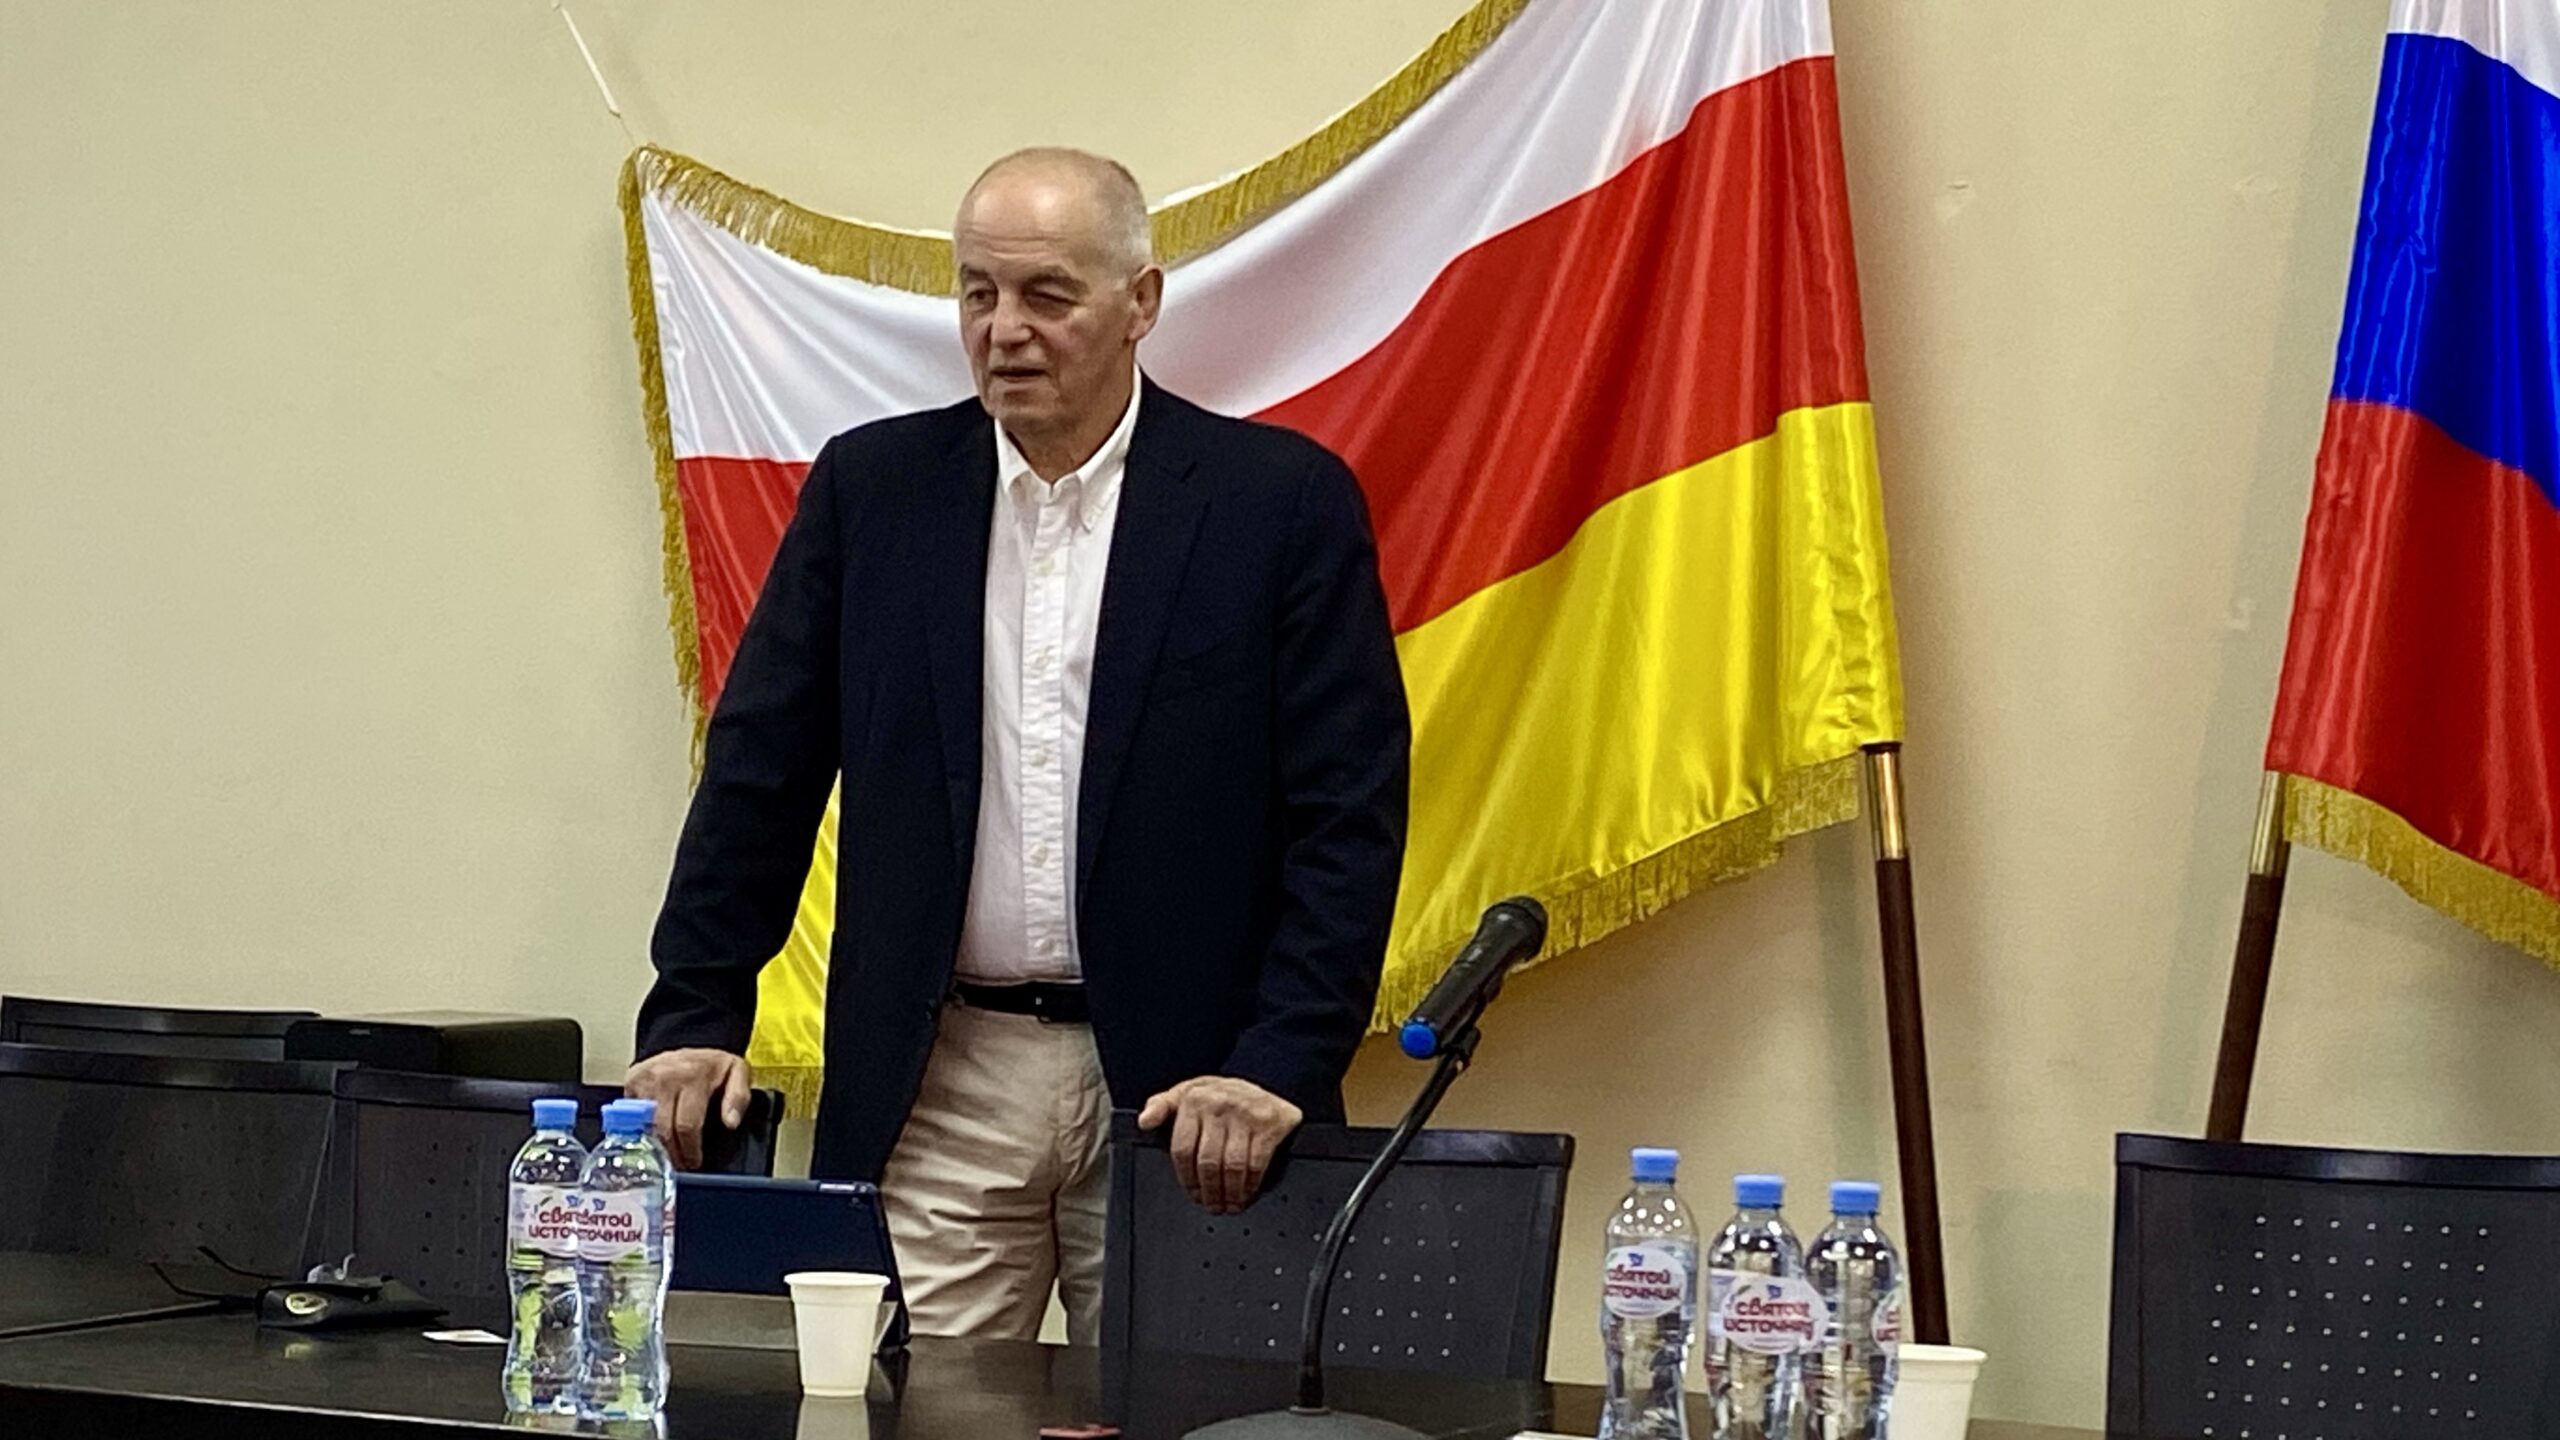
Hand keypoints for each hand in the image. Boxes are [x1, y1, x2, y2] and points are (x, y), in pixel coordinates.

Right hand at [624, 1048, 751, 1170]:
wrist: (688, 1038)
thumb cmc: (712, 1063)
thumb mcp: (738, 1073)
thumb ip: (738, 1098)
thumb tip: (731, 1122)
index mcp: (693, 1077)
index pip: (687, 1125)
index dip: (690, 1150)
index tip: (694, 1162)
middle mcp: (665, 1078)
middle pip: (663, 1130)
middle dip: (673, 1154)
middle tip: (681, 1164)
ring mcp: (645, 1081)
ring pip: (646, 1127)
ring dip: (657, 1146)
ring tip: (669, 1155)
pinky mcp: (632, 1083)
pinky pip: (633, 1116)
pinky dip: (644, 1130)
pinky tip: (656, 1137)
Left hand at [1136, 1076, 1302, 1214]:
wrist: (1268, 1083)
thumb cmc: (1222, 1095)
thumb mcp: (1188, 1092)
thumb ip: (1162, 1106)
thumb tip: (1144, 1121)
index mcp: (1194, 1099)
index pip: (1181, 1148)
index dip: (1186, 1178)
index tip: (1192, 1193)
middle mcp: (1218, 1105)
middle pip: (1207, 1162)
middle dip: (1209, 1191)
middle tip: (1211, 1205)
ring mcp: (1245, 1115)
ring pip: (1231, 1167)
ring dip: (1230, 1193)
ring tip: (1228, 1204)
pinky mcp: (1269, 1125)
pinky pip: (1256, 1164)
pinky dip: (1250, 1185)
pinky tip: (1246, 1193)